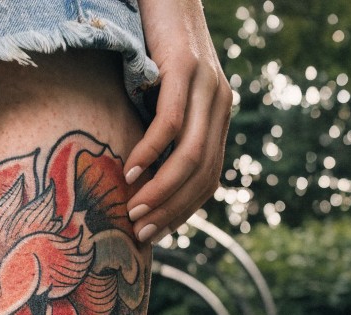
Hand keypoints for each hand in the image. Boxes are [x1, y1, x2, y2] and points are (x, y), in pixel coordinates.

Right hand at [124, 0, 231, 243]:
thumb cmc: (156, 45)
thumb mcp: (166, 95)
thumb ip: (167, 133)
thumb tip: (143, 179)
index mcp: (219, 116)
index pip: (209, 178)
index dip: (183, 211)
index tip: (156, 234)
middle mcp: (220, 103)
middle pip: (202, 174)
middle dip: (171, 210)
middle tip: (141, 233)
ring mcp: (207, 85)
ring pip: (189, 155)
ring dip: (160, 189)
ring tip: (134, 209)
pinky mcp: (185, 67)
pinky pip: (170, 122)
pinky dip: (150, 151)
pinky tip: (131, 170)